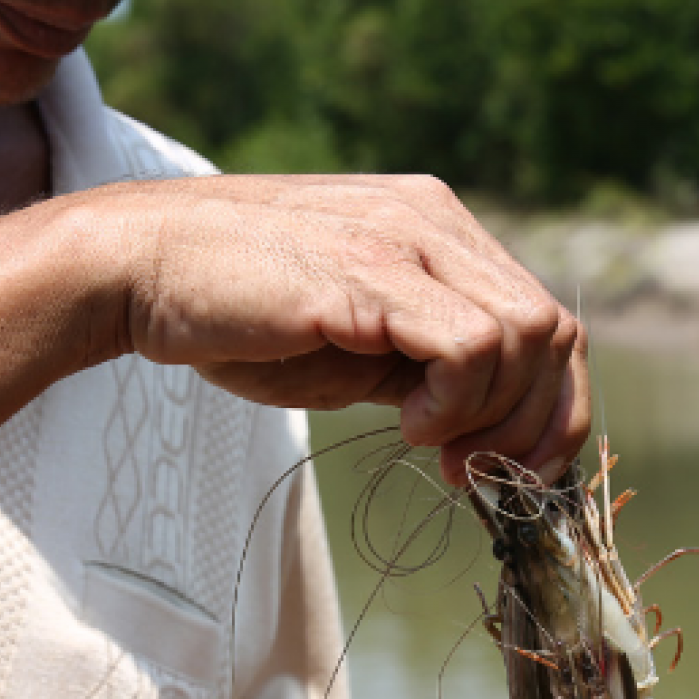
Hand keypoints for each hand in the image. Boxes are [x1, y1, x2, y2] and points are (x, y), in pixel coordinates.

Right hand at [95, 174, 589, 483]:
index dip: (548, 408)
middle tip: (473, 474)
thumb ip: (424, 369)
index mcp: (440, 234)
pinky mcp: (372, 273)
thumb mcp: (358, 352)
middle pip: (554, 331)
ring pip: (528, 335)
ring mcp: (408, 240)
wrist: (144, 273)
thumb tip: (485, 427)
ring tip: (432, 448)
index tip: (506, 470)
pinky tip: (409, 427)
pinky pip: (472, 344)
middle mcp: (437, 224)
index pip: (546, 322)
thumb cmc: (243, 319)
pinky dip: (458, 403)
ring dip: (494, 417)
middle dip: (532, 425)